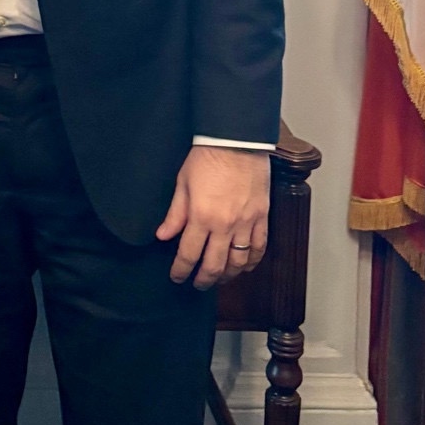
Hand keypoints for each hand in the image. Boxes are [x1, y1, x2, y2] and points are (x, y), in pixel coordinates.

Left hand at [155, 145, 269, 289]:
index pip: (188, 254)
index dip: (181, 270)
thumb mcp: (183, 183)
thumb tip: (163, 235)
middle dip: (204, 280)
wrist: (236, 140)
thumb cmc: (207, 157)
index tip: (177, 277)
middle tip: (198, 285)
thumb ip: (175, 214)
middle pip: (214, 265)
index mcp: (201, 216)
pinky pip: (259, 247)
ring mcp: (246, 223)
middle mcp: (224, 225)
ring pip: (238, 262)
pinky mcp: (262, 217)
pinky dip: (252, 261)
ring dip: (228, 275)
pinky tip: (245, 266)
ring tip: (220, 278)